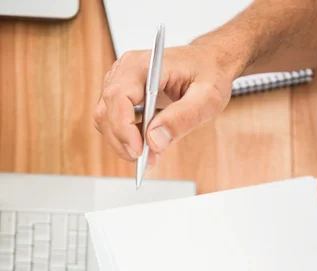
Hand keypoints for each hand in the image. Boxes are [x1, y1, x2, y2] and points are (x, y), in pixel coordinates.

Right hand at [93, 45, 235, 164]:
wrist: (208, 64)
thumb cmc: (209, 75)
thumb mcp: (207, 98)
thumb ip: (182, 118)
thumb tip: (154, 140)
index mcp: (145, 64)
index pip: (118, 96)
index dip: (123, 127)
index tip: (139, 152)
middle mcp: (126, 70)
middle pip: (107, 111)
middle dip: (123, 142)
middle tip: (148, 160)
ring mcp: (121, 82)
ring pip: (106, 119)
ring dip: (123, 143)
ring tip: (151, 155)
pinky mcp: (122, 95)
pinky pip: (113, 121)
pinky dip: (126, 138)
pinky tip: (147, 146)